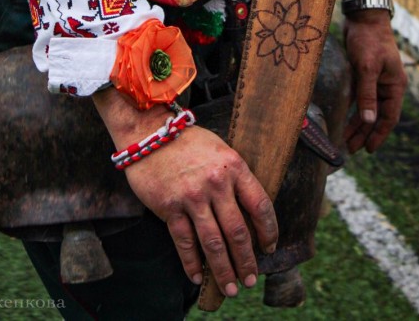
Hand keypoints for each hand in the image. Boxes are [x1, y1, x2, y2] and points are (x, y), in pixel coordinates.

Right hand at [93, 89, 277, 297]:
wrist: (149, 132)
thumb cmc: (188, 141)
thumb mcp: (220, 150)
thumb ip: (235, 178)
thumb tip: (249, 214)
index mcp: (234, 166)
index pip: (260, 205)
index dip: (269, 231)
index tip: (270, 248)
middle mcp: (215, 183)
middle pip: (237, 231)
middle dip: (246, 261)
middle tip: (250, 280)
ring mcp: (192, 196)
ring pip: (213, 242)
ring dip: (223, 269)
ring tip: (230, 287)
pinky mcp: (169, 206)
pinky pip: (184, 241)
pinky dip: (192, 262)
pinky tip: (198, 276)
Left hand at [343, 9, 406, 153]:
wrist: (363, 17)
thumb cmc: (368, 41)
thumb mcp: (367, 68)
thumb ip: (367, 94)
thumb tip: (368, 120)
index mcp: (394, 86)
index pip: (389, 117)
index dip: (379, 134)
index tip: (368, 149)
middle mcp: (386, 86)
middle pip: (376, 116)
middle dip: (364, 133)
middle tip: (352, 150)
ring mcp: (374, 80)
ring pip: (366, 108)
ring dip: (356, 123)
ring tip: (345, 139)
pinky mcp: (361, 74)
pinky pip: (357, 97)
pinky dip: (351, 108)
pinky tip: (342, 118)